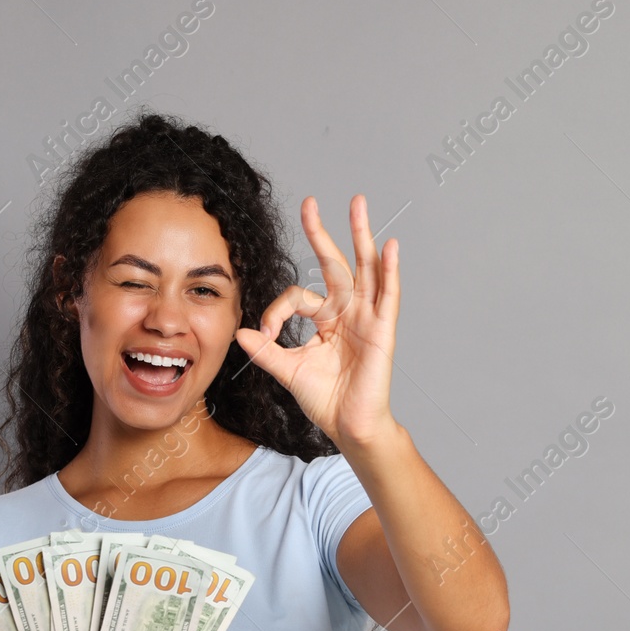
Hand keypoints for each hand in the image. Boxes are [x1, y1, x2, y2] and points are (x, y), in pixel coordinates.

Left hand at [235, 194, 400, 448]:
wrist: (349, 427)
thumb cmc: (325, 400)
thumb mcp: (288, 370)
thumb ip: (266, 350)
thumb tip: (240, 332)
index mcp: (325, 320)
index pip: (298, 296)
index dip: (276, 310)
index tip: (263, 333)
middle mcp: (347, 313)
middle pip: (335, 264)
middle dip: (322, 233)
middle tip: (310, 203)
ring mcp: (366, 318)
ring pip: (364, 269)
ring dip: (361, 235)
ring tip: (358, 204)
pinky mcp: (382, 330)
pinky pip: (387, 295)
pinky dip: (390, 270)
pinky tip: (389, 247)